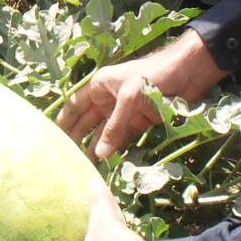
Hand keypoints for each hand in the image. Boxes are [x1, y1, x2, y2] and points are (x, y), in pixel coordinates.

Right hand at [58, 32, 225, 160]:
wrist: (189, 72)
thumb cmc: (154, 75)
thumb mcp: (129, 98)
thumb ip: (115, 127)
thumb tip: (99, 155)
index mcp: (99, 86)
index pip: (75, 106)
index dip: (64, 122)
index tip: (52, 141)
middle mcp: (108, 99)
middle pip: (88, 122)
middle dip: (78, 140)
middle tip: (67, 161)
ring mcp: (124, 111)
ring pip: (105, 133)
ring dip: (97, 148)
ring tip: (85, 167)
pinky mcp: (139, 121)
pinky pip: (123, 137)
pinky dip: (116, 149)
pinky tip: (108, 163)